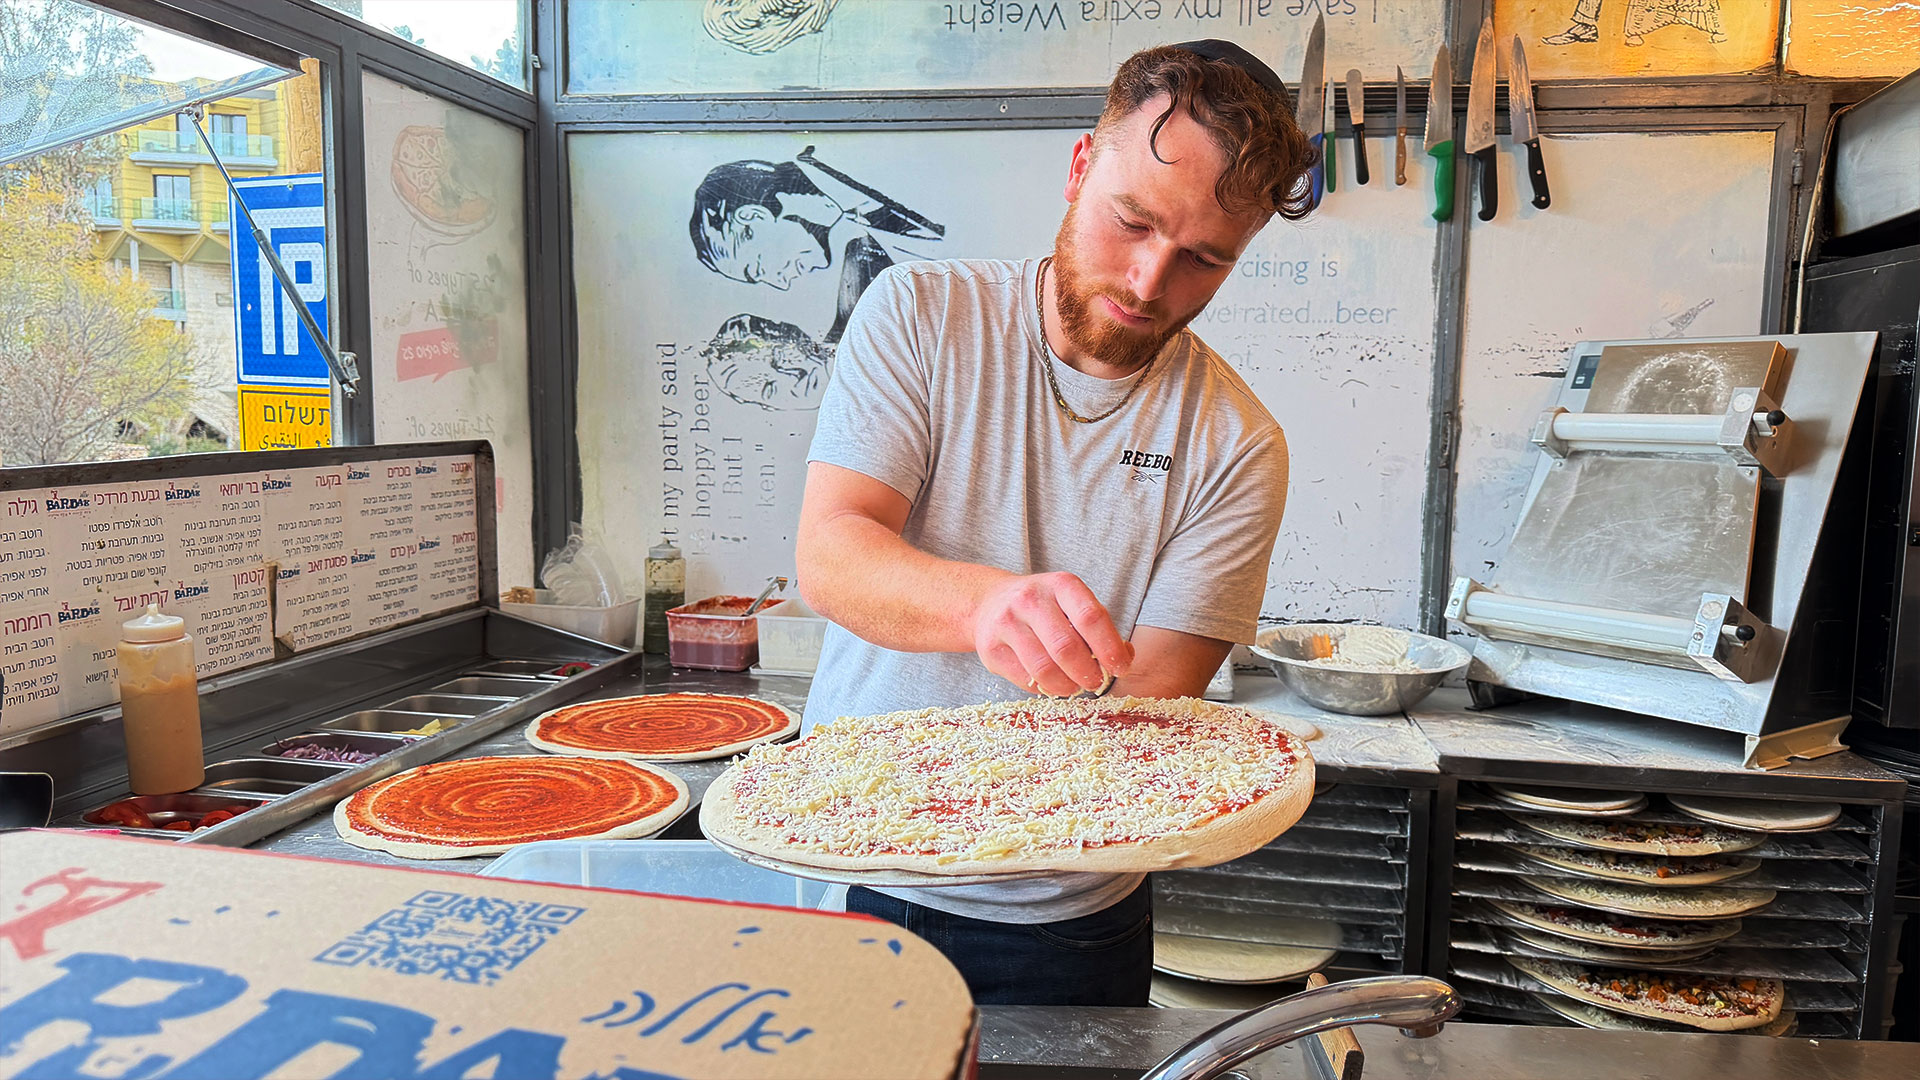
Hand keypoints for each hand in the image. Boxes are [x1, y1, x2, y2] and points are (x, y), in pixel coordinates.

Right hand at [971, 572, 1134, 695]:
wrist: (990, 602)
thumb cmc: (1045, 608)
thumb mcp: (1072, 604)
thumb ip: (1099, 627)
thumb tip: (1125, 657)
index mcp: (1061, 585)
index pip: (1091, 617)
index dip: (1110, 648)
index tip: (1120, 667)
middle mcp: (1031, 599)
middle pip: (1066, 647)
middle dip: (1087, 673)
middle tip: (1095, 682)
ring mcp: (1007, 623)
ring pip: (1043, 668)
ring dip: (1066, 685)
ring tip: (1075, 686)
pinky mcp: (991, 649)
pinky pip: (1025, 679)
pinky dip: (1045, 688)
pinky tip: (1052, 683)